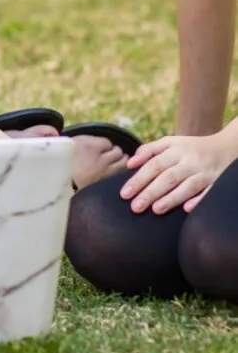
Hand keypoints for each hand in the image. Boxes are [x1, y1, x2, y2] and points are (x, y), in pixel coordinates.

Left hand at [121, 132, 237, 213]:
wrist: (227, 147)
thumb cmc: (190, 148)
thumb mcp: (170, 142)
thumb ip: (148, 150)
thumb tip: (130, 164)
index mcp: (175, 150)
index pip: (153, 165)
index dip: (138, 179)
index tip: (124, 194)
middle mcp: (190, 161)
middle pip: (168, 177)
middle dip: (150, 192)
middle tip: (134, 207)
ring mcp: (205, 172)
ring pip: (187, 186)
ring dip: (171, 198)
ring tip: (155, 210)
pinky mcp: (218, 182)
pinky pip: (209, 192)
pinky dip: (199, 200)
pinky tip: (187, 209)